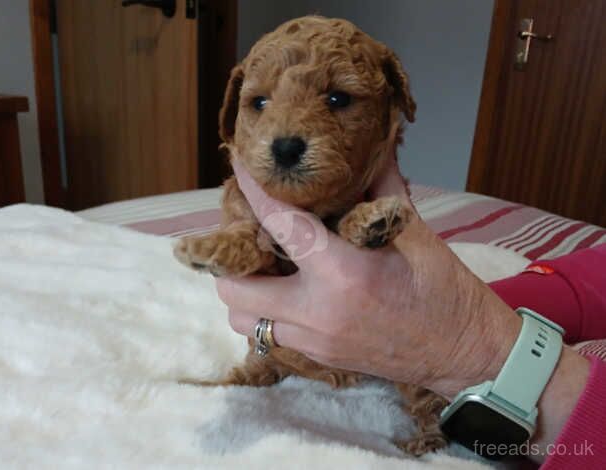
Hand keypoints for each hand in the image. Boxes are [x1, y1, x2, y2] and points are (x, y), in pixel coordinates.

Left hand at [215, 157, 521, 397]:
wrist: (464, 353)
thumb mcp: (417, 234)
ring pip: (243, 319)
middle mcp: (317, 311)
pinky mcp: (318, 358)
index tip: (239, 168)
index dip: (254, 192)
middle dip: (230, 258)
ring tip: (264, 265)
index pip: (281, 223)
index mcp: (344, 272)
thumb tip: (371, 149)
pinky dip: (265, 311)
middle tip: (247, 233)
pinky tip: (288, 290)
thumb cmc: (445, 290)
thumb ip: (383, 189)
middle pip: (235, 288)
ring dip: (243, 290)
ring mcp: (314, 341)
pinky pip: (269, 335)